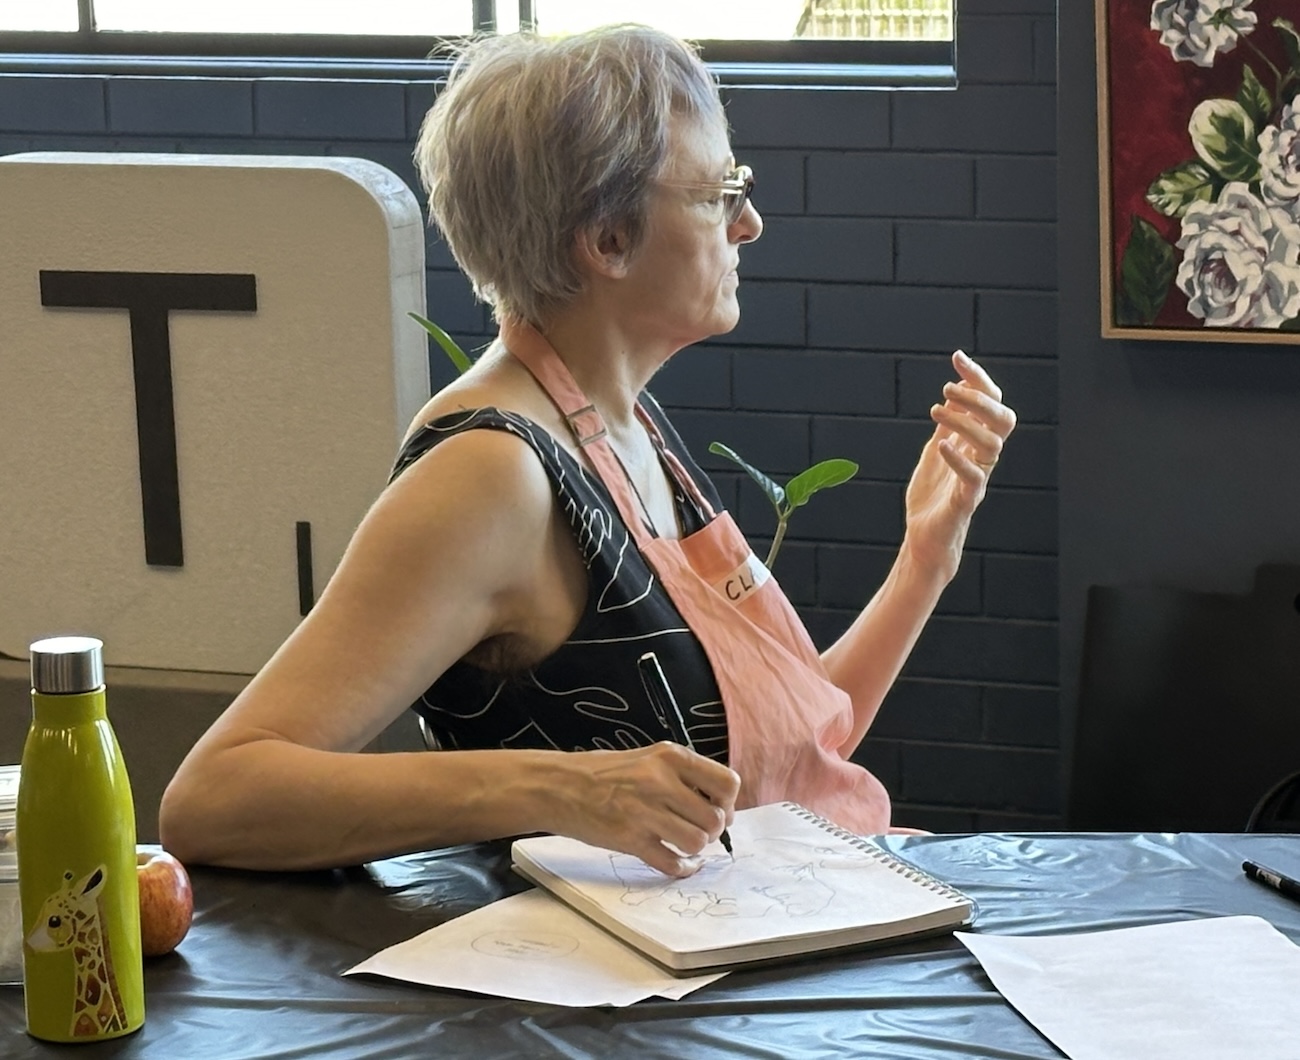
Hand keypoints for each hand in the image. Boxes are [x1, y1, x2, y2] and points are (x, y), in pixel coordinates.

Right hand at [547, 743, 739, 876]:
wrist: (560, 786)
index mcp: (670, 757)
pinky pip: (672, 863)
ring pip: (697, 842)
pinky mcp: (630, 839)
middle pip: (715, 819)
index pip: (727, 783)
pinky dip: (681, 868)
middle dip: (713, 831)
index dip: (728, 803)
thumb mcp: (649, 758)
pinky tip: (677, 863)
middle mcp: (661, 782)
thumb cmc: (605, 773)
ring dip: (695, 848)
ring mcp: (645, 812)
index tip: (719, 809)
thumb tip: (721, 805)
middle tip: (698, 830)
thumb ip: (684, 776)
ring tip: (682, 843)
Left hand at [903, 350, 1015, 579]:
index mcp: (977, 443)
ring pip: (992, 445)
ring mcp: (976, 479)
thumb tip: (956, 390)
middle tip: (948, 388)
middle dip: (980, 398)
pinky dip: (958, 459)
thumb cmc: (933, 496)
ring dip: (965, 423)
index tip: (957, 358)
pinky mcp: (965, 501)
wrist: (924, 538)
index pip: (992, 403)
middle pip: (1003, 420)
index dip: (979, 378)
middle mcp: (983, 458)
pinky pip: (973, 478)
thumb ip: (949, 423)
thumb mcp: (937, 449)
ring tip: (936, 411)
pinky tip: (940, 446)